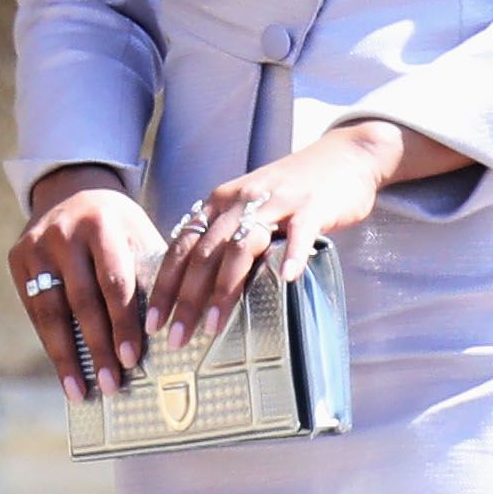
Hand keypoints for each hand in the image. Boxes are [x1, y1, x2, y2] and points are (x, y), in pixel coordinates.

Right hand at [10, 163, 165, 400]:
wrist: (71, 189)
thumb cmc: (117, 224)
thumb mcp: (137, 234)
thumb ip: (146, 274)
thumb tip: (163, 334)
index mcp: (101, 225)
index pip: (114, 282)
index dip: (122, 323)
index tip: (131, 358)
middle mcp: (63, 234)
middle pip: (82, 301)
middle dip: (97, 347)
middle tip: (110, 384)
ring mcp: (35, 247)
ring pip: (51, 312)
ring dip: (67, 356)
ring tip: (80, 389)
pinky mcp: (18, 260)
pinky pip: (35, 311)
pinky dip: (50, 343)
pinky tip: (64, 369)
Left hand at [144, 120, 450, 349]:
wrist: (342, 156)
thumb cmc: (290, 191)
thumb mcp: (246, 207)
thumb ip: (222, 237)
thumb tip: (193, 284)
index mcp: (219, 203)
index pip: (181, 247)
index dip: (164, 285)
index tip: (151, 322)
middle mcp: (240, 201)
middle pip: (203, 253)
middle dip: (185, 299)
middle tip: (176, 338)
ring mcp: (276, 203)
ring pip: (241, 248)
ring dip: (224, 289)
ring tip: (213, 326)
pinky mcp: (311, 207)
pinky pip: (298, 233)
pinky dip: (290, 256)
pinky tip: (285, 280)